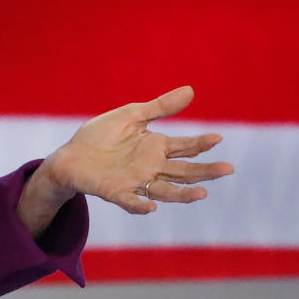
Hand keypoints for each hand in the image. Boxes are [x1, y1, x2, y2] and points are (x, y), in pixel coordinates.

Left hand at [46, 85, 233, 214]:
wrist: (71, 155)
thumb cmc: (101, 136)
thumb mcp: (131, 116)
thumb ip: (159, 107)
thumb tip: (191, 90)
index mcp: (156, 148)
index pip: (185, 147)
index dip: (201, 143)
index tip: (218, 137)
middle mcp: (151, 168)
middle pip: (184, 172)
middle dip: (205, 172)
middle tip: (227, 169)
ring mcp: (136, 182)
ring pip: (165, 190)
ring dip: (182, 194)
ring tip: (201, 194)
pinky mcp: (115, 192)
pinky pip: (130, 201)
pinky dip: (140, 205)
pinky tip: (150, 207)